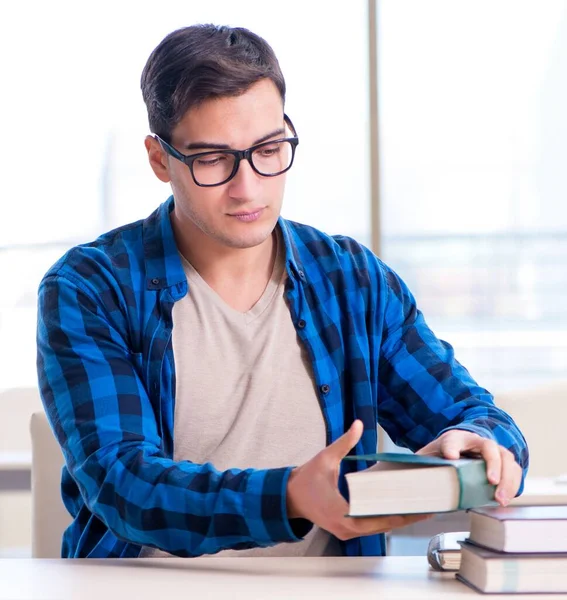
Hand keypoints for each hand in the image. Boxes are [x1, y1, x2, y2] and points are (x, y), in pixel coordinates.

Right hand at [286, 420, 431, 539]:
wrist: (289, 496)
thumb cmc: (306, 479)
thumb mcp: (325, 457)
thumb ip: (344, 442)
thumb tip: (358, 424)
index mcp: (343, 513)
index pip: (379, 518)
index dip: (402, 513)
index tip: (420, 506)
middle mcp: (347, 528)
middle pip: (384, 526)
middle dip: (406, 516)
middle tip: (428, 506)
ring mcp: (347, 532)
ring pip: (378, 529)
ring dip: (397, 519)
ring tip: (419, 508)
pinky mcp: (347, 530)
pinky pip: (371, 527)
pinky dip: (385, 519)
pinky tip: (399, 510)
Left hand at [416, 429, 521, 506]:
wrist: (460, 448)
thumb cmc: (443, 455)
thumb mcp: (429, 458)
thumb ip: (422, 467)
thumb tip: (409, 486)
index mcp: (453, 439)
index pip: (451, 440)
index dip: (452, 447)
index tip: (450, 456)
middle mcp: (475, 441)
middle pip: (488, 447)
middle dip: (492, 463)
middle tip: (491, 481)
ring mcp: (492, 450)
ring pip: (505, 458)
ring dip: (506, 478)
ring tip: (500, 498)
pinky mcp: (503, 462)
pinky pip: (514, 470)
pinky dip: (513, 484)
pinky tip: (507, 498)